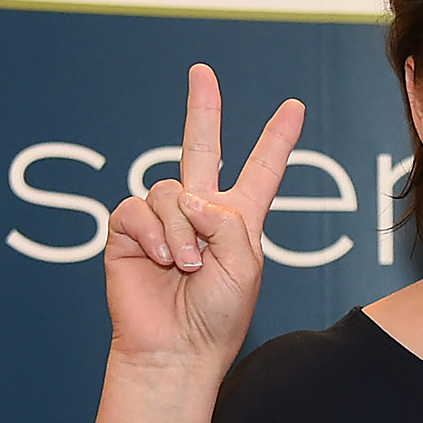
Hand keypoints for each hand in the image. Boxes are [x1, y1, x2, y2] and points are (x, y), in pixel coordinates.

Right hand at [104, 64, 305, 375]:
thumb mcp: (245, 266)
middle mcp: (199, 213)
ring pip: (168, 190)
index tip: (294, 107)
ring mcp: (162, 220)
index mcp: (238, 220)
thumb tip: (188, 197)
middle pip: (200, 148)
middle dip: (202, 109)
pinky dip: (152, 232)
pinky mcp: (127, 232)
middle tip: (202, 72)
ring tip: (188, 266)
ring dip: (180, 229)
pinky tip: (161, 259)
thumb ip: (227, 221)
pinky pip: (136, 208)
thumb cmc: (218, 316)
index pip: (260, 170)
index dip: (277, 140)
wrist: (176, 349)